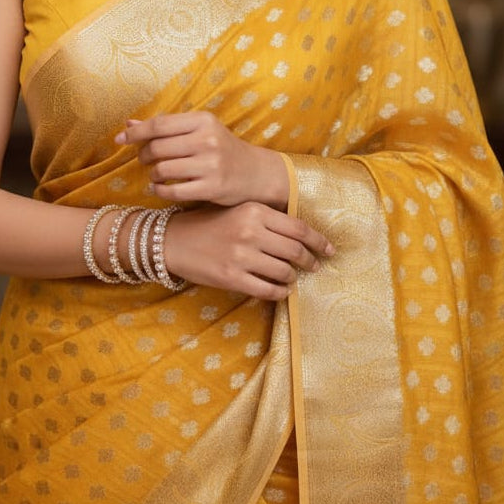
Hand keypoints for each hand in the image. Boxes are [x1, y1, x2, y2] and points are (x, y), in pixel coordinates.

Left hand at [114, 112, 288, 207]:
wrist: (254, 173)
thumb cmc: (221, 149)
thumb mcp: (199, 130)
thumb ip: (166, 127)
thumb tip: (128, 124)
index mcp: (203, 120)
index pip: (159, 124)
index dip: (135, 133)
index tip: (119, 140)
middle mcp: (208, 140)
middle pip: (157, 148)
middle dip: (143, 155)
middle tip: (144, 160)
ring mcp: (211, 165)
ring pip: (162, 170)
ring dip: (153, 174)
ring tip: (156, 174)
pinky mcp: (212, 188)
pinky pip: (173, 191)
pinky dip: (160, 191)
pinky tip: (160, 188)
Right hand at [164, 202, 334, 301]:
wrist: (174, 240)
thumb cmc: (209, 223)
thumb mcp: (239, 211)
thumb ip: (267, 219)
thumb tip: (301, 236)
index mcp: (254, 211)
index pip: (299, 228)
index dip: (319, 241)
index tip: (329, 249)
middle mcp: (250, 231)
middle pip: (295, 250)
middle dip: (310, 261)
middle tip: (315, 266)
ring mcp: (242, 256)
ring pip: (284, 272)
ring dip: (293, 277)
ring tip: (293, 278)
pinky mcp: (232, 277)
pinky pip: (268, 290)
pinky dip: (279, 292)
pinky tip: (280, 290)